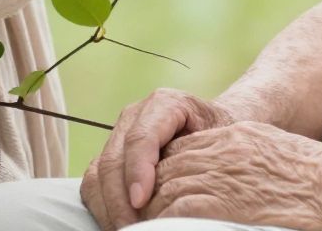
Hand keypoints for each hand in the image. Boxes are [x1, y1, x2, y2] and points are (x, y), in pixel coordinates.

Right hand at [82, 88, 240, 228]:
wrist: (218, 126)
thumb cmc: (226, 134)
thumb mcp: (227, 140)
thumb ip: (206, 157)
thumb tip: (188, 194)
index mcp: (165, 103)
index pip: (141, 138)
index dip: (137, 171)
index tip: (140, 202)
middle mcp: (135, 116)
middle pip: (113, 159)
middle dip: (119, 199)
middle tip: (134, 229)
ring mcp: (119, 134)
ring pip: (98, 172)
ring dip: (109, 207)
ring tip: (128, 230)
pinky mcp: (112, 154)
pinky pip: (95, 182)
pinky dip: (103, 206)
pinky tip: (120, 223)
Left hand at [142, 121, 321, 229]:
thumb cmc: (321, 181)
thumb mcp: (276, 153)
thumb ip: (247, 158)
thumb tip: (235, 181)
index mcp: (235, 137)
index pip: (183, 148)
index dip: (167, 171)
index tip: (159, 190)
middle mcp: (221, 151)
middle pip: (168, 166)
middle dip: (152, 189)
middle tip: (141, 211)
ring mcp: (220, 174)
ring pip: (164, 187)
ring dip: (151, 208)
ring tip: (144, 224)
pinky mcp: (221, 202)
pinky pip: (176, 210)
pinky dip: (162, 221)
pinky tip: (158, 230)